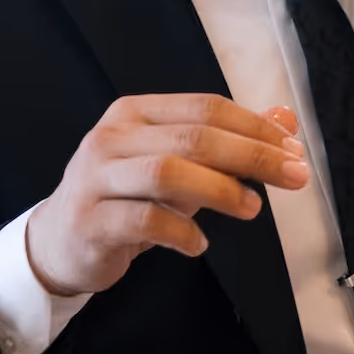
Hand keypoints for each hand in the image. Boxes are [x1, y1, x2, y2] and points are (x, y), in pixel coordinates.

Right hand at [25, 95, 308, 297]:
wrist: (60, 241)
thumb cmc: (128, 197)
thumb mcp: (179, 163)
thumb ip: (229, 140)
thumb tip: (286, 118)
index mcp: (135, 113)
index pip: (205, 108)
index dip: (254, 127)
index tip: (293, 151)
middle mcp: (112, 137)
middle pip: (193, 137)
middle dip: (251, 156)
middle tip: (293, 177)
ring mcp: (96, 178)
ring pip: (167, 172)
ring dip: (220, 190)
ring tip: (252, 208)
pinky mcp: (90, 220)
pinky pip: (145, 221)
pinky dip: (182, 232)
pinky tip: (200, 244)